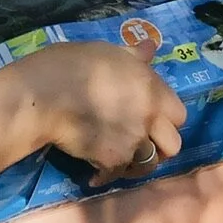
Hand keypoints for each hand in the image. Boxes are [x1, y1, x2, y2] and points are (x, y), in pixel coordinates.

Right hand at [11, 40, 184, 188]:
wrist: (43, 94)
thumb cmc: (70, 64)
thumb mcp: (106, 51)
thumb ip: (133, 56)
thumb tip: (151, 47)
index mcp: (151, 87)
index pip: (179, 114)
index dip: (165, 118)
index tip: (150, 119)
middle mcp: (149, 116)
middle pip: (172, 145)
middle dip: (158, 146)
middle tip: (138, 142)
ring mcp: (133, 141)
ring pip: (148, 164)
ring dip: (135, 164)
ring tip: (118, 158)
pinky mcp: (113, 160)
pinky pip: (117, 175)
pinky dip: (105, 176)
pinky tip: (93, 172)